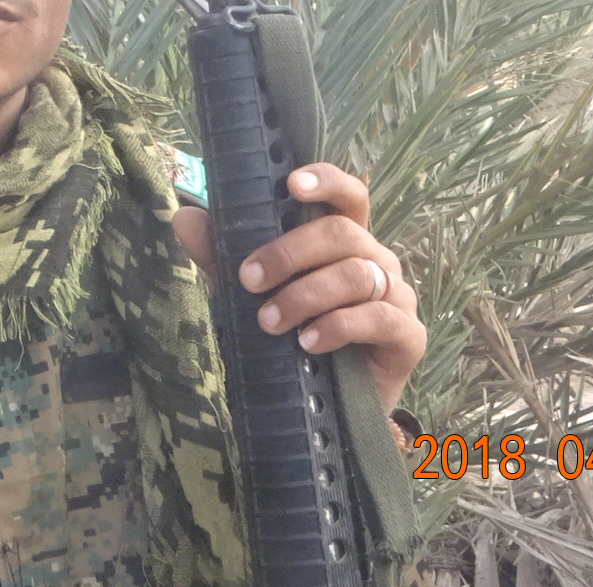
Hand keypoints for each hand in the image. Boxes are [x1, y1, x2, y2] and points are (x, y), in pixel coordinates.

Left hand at [171, 163, 423, 414]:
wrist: (326, 409)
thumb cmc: (292, 337)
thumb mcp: (251, 293)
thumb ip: (222, 256)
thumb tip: (183, 217)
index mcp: (346, 240)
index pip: (348, 196)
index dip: (326, 182)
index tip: (291, 184)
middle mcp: (377, 260)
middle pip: (342, 232)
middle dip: (289, 253)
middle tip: (249, 280)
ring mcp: (398, 296)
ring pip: (355, 274)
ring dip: (304, 295)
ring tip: (269, 322)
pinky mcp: (409, 337)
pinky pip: (379, 317)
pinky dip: (338, 326)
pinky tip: (309, 342)